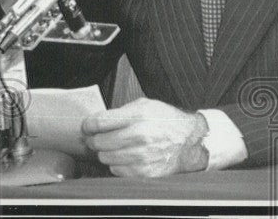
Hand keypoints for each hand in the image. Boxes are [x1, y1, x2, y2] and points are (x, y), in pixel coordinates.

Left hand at [82, 98, 208, 177]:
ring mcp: (141, 156)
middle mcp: (139, 136)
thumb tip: (95, 123)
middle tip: (102, 137)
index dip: (88, 125)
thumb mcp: (146, 106)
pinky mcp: (143, 172)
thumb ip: (121, 112)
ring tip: (118, 147)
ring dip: (107, 153)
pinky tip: (128, 157)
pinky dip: (118, 164)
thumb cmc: (166, 121)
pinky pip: (116, 170)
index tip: (88, 127)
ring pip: (105, 158)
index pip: (98, 123)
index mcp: (138, 116)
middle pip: (98, 142)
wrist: (189, 141)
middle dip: (96, 139)